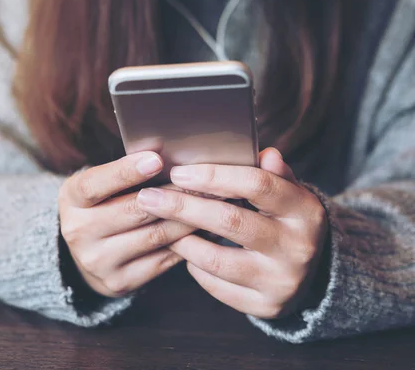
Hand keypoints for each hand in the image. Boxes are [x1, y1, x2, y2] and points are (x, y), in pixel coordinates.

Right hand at [59, 152, 194, 297]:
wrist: (87, 255)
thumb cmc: (101, 206)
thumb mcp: (99, 185)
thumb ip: (123, 173)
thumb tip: (166, 156)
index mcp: (71, 199)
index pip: (95, 184)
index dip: (125, 171)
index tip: (156, 159)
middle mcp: (79, 231)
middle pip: (133, 210)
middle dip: (174, 194)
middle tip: (206, 182)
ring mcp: (98, 260)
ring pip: (155, 235)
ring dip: (188, 219)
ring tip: (213, 203)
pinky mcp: (120, 281)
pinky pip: (162, 259)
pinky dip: (187, 243)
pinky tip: (204, 230)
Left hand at [136, 148, 328, 318]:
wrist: (309, 276)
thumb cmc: (285, 222)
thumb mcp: (287, 195)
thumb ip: (273, 174)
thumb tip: (263, 152)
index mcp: (304, 211)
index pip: (257, 185)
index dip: (214, 177)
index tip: (178, 172)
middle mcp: (297, 247)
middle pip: (230, 221)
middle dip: (183, 206)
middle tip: (148, 197)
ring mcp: (281, 280)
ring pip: (216, 258)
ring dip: (181, 240)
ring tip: (160, 225)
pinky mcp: (265, 306)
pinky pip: (215, 285)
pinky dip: (194, 267)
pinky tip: (184, 252)